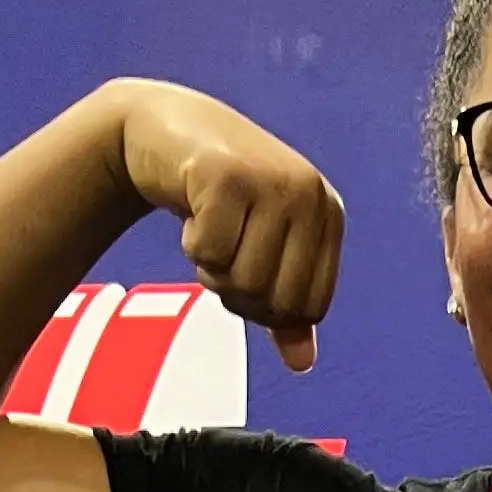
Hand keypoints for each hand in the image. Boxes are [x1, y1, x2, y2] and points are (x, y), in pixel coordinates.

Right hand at [111, 79, 343, 371]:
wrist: (164, 128)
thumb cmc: (221, 194)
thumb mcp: (263, 244)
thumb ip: (284, 302)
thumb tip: (302, 363)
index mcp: (328, 215)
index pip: (312, 308)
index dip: (269, 311)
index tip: (246, 275)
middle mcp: (308, 194)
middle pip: (278, 301)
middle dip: (238, 296)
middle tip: (220, 257)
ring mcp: (270, 181)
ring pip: (244, 280)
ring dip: (212, 270)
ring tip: (208, 232)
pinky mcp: (226, 175)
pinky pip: (210, 252)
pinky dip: (193, 246)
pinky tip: (192, 212)